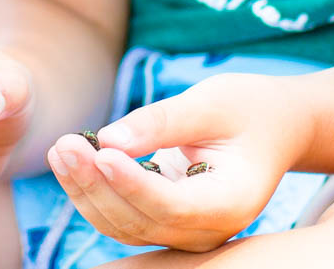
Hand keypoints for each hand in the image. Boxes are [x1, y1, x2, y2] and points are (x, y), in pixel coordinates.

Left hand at [45, 72, 312, 251]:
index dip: (133, 185)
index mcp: (231, 201)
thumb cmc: (248, 109)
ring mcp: (187, 230)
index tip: (101, 154)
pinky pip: (122, 217)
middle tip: (65, 144)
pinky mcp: (166, 220)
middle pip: (142, 222)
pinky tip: (70, 160)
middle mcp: (209, 228)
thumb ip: (162, 122)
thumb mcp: (211, 103)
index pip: (173, 206)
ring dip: (86, 191)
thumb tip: (109, 141)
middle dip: (97, 186)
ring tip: (60, 149)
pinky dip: (93, 192)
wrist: (273, 126)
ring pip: (124, 226)